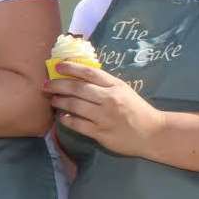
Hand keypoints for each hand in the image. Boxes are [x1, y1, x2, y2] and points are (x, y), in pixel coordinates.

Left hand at [43, 62, 165, 158]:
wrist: (153, 133)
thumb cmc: (136, 109)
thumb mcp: (123, 90)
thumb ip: (104, 83)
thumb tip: (77, 75)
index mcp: (115, 86)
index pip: (90, 73)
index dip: (71, 67)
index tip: (57, 66)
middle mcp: (109, 99)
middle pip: (77, 88)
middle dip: (58, 85)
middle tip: (46, 85)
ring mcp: (104, 117)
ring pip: (74, 105)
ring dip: (59, 101)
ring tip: (52, 99)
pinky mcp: (101, 133)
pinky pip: (77, 124)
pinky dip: (66, 119)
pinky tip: (61, 116)